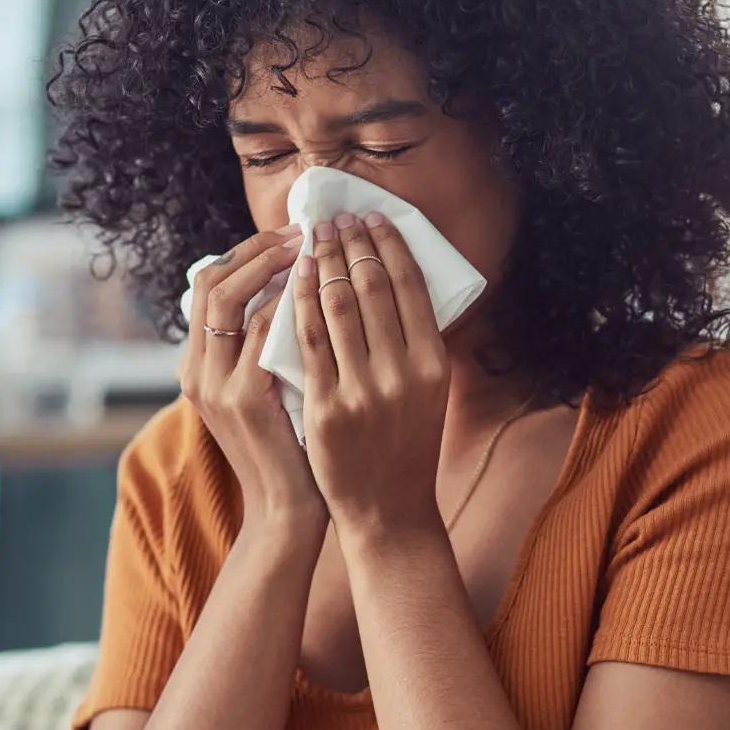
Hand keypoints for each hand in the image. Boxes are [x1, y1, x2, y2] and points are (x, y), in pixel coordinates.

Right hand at [179, 224, 323, 525]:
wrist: (290, 510)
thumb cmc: (292, 446)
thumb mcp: (268, 390)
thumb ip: (267, 348)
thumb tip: (296, 290)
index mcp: (198, 367)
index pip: (208, 286)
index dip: (246, 254)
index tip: (289, 235)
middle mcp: (197, 372)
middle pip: (208, 282)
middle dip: (255, 249)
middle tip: (302, 231)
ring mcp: (216, 386)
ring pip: (226, 298)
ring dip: (268, 265)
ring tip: (309, 248)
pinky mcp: (244, 400)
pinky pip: (258, 331)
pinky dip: (285, 302)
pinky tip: (316, 289)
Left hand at [291, 211, 450, 534]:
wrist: (387, 512)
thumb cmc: (406, 446)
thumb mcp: (427, 392)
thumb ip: (414, 342)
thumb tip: (394, 279)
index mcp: (434, 364)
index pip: (410, 286)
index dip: (388, 245)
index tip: (371, 218)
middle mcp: (404, 374)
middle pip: (373, 287)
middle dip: (352, 243)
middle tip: (336, 217)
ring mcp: (363, 391)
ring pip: (339, 306)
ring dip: (325, 261)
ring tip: (313, 238)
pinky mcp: (326, 408)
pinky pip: (308, 341)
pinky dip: (300, 301)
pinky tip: (295, 278)